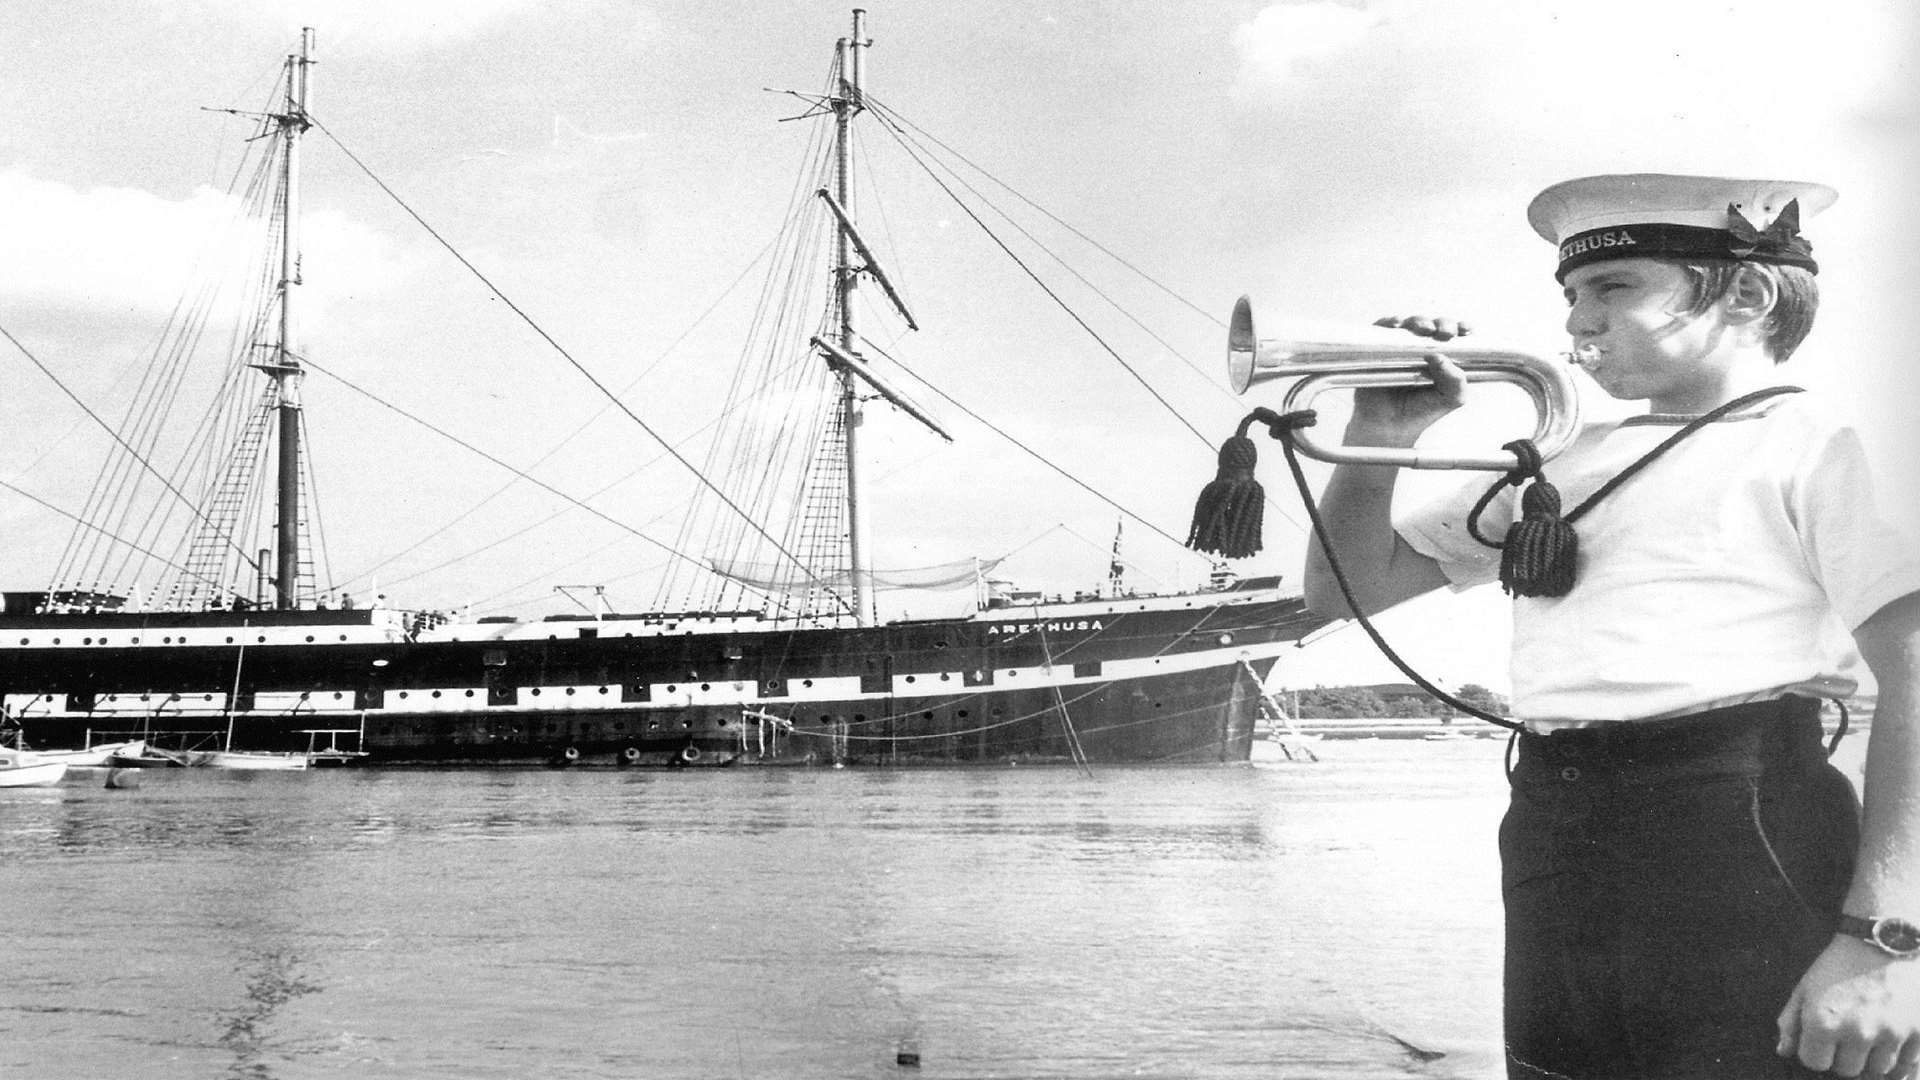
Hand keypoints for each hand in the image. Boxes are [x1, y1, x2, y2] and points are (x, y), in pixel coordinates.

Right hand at [1342, 316, 1470, 446]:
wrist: (1388, 426)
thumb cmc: (1421, 412)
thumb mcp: (1451, 398)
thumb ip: (1456, 380)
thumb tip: (1440, 355)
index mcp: (1443, 359)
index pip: (1454, 337)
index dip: (1460, 327)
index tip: (1465, 329)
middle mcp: (1422, 350)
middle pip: (1433, 326)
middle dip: (1441, 323)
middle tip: (1444, 331)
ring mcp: (1400, 349)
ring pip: (1410, 324)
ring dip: (1418, 320)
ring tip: (1422, 328)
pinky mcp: (1379, 349)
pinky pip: (1383, 329)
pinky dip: (1390, 323)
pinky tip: (1396, 325)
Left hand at [1777, 937, 1919, 1077]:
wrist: (1885, 942)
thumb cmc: (1840, 964)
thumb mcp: (1806, 987)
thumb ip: (1791, 1022)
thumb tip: (1783, 1051)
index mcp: (1823, 1022)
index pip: (1814, 1063)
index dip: (1816, 1052)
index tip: (1822, 1039)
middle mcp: (1856, 1033)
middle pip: (1847, 1071)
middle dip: (1843, 1056)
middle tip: (1847, 1035)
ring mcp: (1890, 1035)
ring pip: (1877, 1071)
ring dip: (1871, 1058)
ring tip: (1870, 1033)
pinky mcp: (1918, 1034)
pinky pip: (1906, 1066)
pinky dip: (1898, 1060)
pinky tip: (1891, 1042)